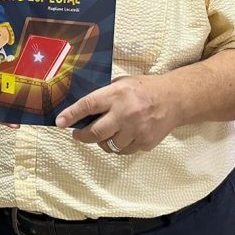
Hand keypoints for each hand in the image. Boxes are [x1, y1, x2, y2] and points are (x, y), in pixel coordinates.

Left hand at [54, 74, 179, 154]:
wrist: (175, 99)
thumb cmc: (145, 89)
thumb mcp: (123, 83)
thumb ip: (105, 95)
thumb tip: (82, 109)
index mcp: (117, 94)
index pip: (88, 105)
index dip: (71, 115)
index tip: (60, 123)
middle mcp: (126, 113)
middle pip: (96, 132)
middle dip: (82, 136)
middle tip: (78, 134)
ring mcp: (136, 130)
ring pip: (108, 145)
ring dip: (102, 142)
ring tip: (105, 133)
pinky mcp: (145, 143)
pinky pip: (123, 151)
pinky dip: (118, 146)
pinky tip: (122, 136)